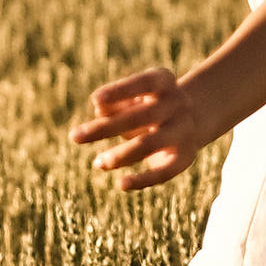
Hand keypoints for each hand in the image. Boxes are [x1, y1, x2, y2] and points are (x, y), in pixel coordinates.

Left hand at [71, 65, 204, 190]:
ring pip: (150, 143)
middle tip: (74, 136)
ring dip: (121, 154)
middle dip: (107, 127)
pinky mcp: (186, 157)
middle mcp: (178, 103)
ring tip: (98, 162)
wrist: (191, 118)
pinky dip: (143, 179)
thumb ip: (115, 102)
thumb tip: (100, 111)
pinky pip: (165, 172)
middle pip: (143, 115)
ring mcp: (184, 130)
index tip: (95, 100)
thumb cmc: (148, 104)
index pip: (144, 83)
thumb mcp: (132, 96)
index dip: (120, 91)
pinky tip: (121, 184)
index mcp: (164, 80)